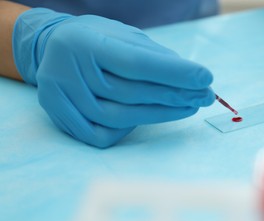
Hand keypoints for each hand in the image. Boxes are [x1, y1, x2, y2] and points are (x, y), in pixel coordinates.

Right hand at [13, 8, 214, 147]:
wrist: (53, 47)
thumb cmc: (98, 40)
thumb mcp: (124, 36)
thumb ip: (153, 56)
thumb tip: (191, 78)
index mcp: (86, 41)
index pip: (136, 62)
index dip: (173, 72)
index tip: (205, 78)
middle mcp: (68, 68)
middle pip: (130, 93)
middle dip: (174, 95)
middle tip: (204, 96)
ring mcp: (60, 95)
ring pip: (118, 117)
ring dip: (160, 115)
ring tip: (188, 107)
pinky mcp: (58, 115)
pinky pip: (101, 135)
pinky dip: (129, 129)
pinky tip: (150, 117)